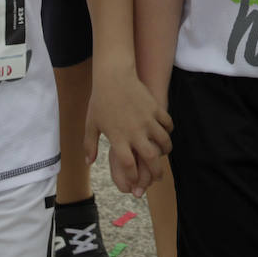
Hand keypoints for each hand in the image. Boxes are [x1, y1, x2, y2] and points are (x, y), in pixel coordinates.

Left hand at [85, 63, 173, 197]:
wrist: (113, 76)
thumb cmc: (99, 100)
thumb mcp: (91, 124)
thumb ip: (90, 145)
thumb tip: (88, 162)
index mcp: (118, 138)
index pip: (128, 165)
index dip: (133, 176)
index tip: (135, 180)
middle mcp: (134, 131)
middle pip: (150, 158)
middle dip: (156, 171)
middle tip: (158, 176)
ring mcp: (146, 120)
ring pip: (163, 141)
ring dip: (166, 150)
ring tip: (164, 152)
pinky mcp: (155, 108)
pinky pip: (167, 124)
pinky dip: (168, 131)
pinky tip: (166, 133)